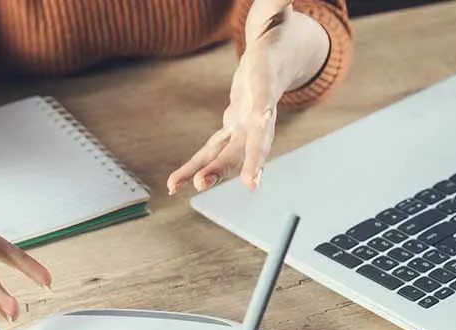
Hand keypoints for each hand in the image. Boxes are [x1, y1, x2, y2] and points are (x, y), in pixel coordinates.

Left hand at [167, 0, 329, 193]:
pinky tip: (175, 184)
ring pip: (229, 154)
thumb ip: (277, 5)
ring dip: (211, 172)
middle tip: (231, 182)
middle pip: (251, 141)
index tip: (262, 131)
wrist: (280, 56)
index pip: (266, 103)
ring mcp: (246, 125)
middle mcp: (260, 111)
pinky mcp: (233, 130)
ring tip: (192, 187)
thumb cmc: (277, 32)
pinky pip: (212, 153)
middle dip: (241, 162)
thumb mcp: (276, 13)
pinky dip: (194, 169)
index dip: (262, 120)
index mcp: (267, 81)